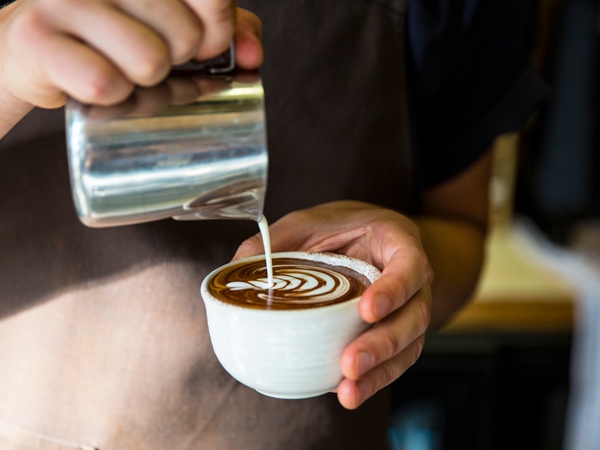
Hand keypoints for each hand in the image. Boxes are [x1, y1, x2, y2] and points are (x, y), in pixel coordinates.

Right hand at [0, 0, 261, 108]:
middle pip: (185, 38)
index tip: (204, 45)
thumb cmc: (111, 39)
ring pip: (149, 62)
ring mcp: (66, 1)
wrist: (35, 51)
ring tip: (121, 72)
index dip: (218, 29)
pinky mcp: (37, 38)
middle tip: (145, 59)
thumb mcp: (172, 27)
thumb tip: (253, 57)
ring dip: (142, 84)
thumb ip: (223, 30)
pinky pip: (106, 84)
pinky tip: (96, 87)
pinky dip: (110, 98)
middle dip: (174, 63)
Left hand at [233, 201, 433, 408]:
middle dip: (383, 344)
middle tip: (350, 363)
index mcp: (398, 243)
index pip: (410, 266)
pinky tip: (348, 392)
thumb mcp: (311, 222)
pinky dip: (373, 380)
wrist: (364, 237)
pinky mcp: (396, 334)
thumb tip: (237, 264)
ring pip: (408, 346)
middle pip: (413, 316)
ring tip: (348, 392)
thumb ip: (278, 239)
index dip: (394, 289)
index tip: (366, 310)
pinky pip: (394, 361)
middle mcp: (412, 281)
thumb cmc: (341, 228)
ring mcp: (407, 310)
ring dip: (379, 372)